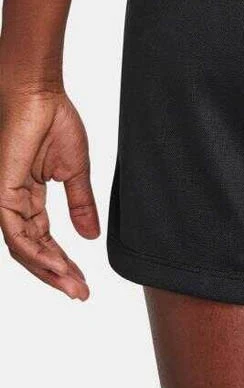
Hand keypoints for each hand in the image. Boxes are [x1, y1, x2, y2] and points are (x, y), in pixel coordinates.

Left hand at [0, 87, 98, 297]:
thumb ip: (82, 204)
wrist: (40, 95)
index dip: (63, 263)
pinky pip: (17, 232)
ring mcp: (6, 200)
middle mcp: (14, 204)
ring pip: (23, 248)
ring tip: (73, 284)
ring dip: (49, 269)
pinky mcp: (2, 193)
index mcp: (29, 198)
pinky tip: (57, 263)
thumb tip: (91, 235)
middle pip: (32, 251)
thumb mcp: (76, 171)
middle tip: (81, 293)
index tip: (84, 283)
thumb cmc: (55, 121)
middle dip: (57, 275)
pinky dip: (36, 251)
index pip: (44, 240)